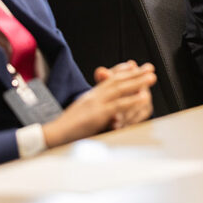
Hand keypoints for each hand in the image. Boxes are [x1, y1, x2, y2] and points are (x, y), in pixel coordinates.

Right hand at [41, 61, 155, 145]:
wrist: (51, 136)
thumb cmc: (64, 131)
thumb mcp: (80, 117)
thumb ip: (92, 111)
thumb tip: (106, 113)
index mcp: (89, 96)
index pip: (108, 80)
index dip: (121, 71)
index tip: (133, 66)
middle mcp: (93, 96)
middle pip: (117, 80)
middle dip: (135, 73)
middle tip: (150, 67)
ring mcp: (95, 104)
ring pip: (119, 89)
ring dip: (137, 81)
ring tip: (152, 76)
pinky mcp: (97, 115)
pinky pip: (117, 105)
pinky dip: (132, 100)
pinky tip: (143, 97)